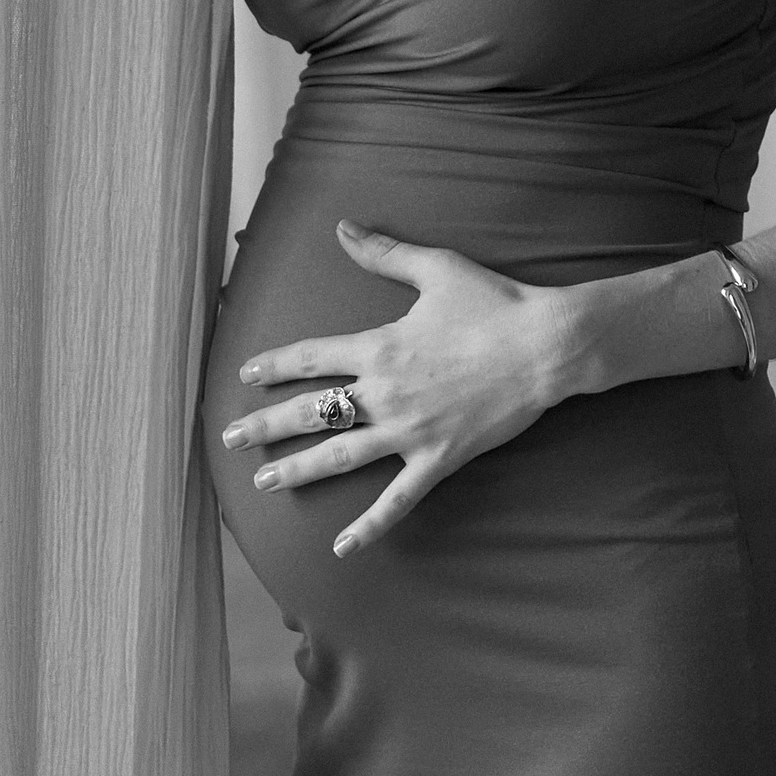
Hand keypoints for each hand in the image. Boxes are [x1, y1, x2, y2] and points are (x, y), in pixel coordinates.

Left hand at [221, 219, 574, 555]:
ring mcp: (411, 431)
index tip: (244, 375)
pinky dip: (368, 526)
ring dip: (299, 469)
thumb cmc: (493, 303)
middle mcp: (387, 392)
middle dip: (267, 425)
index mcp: (382, 347)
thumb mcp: (436, 268)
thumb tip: (342, 228)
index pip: (313, 358)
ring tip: (264, 481)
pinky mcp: (439, 459)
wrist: (545, 346)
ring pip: (341, 456)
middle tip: (230, 439)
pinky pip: (396, 500)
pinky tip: (341, 547)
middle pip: (314, 412)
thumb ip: (384, 253)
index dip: (275, 365)